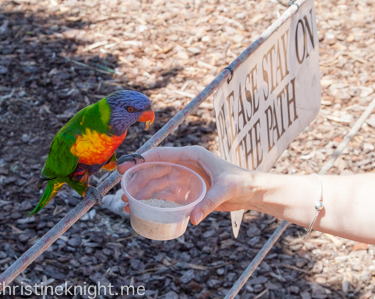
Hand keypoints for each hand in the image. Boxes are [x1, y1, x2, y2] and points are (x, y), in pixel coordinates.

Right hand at [117, 146, 253, 224]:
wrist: (251, 191)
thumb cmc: (240, 183)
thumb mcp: (225, 190)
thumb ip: (209, 203)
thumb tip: (193, 219)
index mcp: (192, 155)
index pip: (161, 155)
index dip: (141, 161)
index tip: (125, 169)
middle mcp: (187, 164)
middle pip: (155, 170)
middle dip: (137, 181)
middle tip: (122, 193)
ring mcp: (186, 177)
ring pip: (158, 183)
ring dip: (142, 193)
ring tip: (127, 205)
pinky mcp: (189, 190)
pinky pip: (166, 194)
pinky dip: (153, 201)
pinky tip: (141, 209)